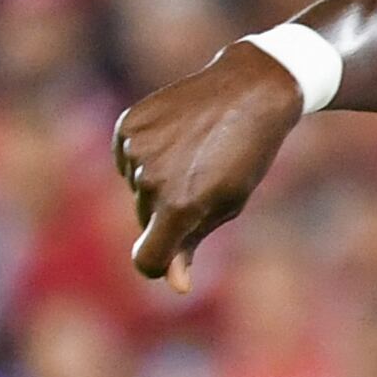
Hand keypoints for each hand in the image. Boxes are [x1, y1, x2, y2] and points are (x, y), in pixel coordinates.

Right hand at [115, 45, 306, 290]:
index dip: (158, 262)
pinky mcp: (127, 125)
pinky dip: (146, 153)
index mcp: (180, 207)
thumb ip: (191, 244)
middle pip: (146, 219)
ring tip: (195, 152)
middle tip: (204, 180)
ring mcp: (136, 150)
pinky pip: (127, 156)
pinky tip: (176, 135)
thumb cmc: (246, 154)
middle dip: (169, 210)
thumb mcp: (227, 203)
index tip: (170, 256)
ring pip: (137, 186)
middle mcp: (151, 180)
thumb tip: (174, 286)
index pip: (148, 259)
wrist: (249, 90)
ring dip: (159, 179)